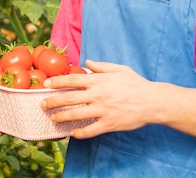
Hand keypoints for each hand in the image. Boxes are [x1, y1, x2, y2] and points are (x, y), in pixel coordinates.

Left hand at [41, 60, 156, 138]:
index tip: (46, 85)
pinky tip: (73, 133)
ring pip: (75, 115)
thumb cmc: (136, 84)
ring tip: (53, 119)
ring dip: (60, 117)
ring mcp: (102, 110)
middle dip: (52, 102)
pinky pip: (89, 131)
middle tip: (43, 104)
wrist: (152, 101)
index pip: (72, 80)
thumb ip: (102, 66)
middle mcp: (98, 95)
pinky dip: (78, 133)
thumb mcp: (120, 69)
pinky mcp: (108, 124)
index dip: (56, 82)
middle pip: (68, 98)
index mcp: (99, 80)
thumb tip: (87, 62)